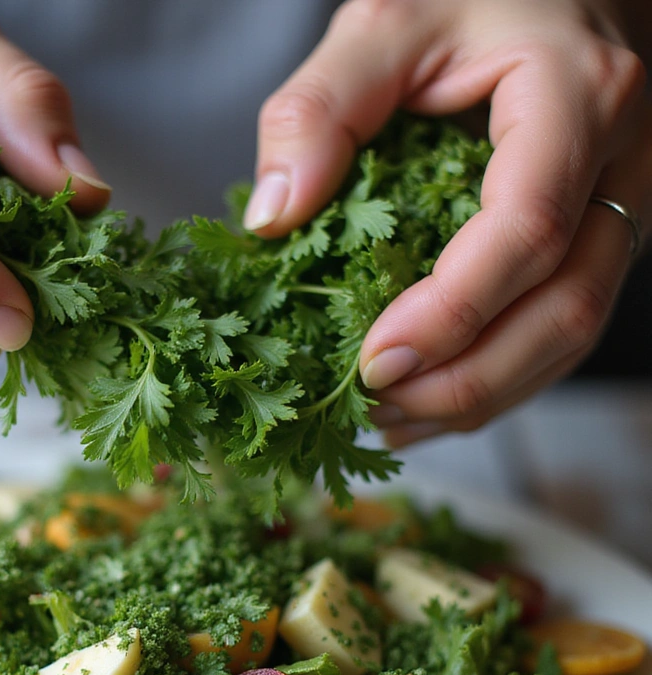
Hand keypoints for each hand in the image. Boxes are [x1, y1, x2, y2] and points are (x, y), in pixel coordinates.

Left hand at [244, 0, 649, 444]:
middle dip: (467, 381)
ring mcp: (621, 208)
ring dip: (480, 397)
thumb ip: (321, 108)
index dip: (452, 314)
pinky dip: (495, 379)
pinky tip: (426, 402)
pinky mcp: (597, 237)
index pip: (527, 234)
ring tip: (389, 420)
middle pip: (565, 310)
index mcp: (578, 101)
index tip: (373, 363)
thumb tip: (272, 216)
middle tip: (374, 407)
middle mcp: (622, 164)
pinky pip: (561, 329)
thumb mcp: (385, 21)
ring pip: (571, 336)